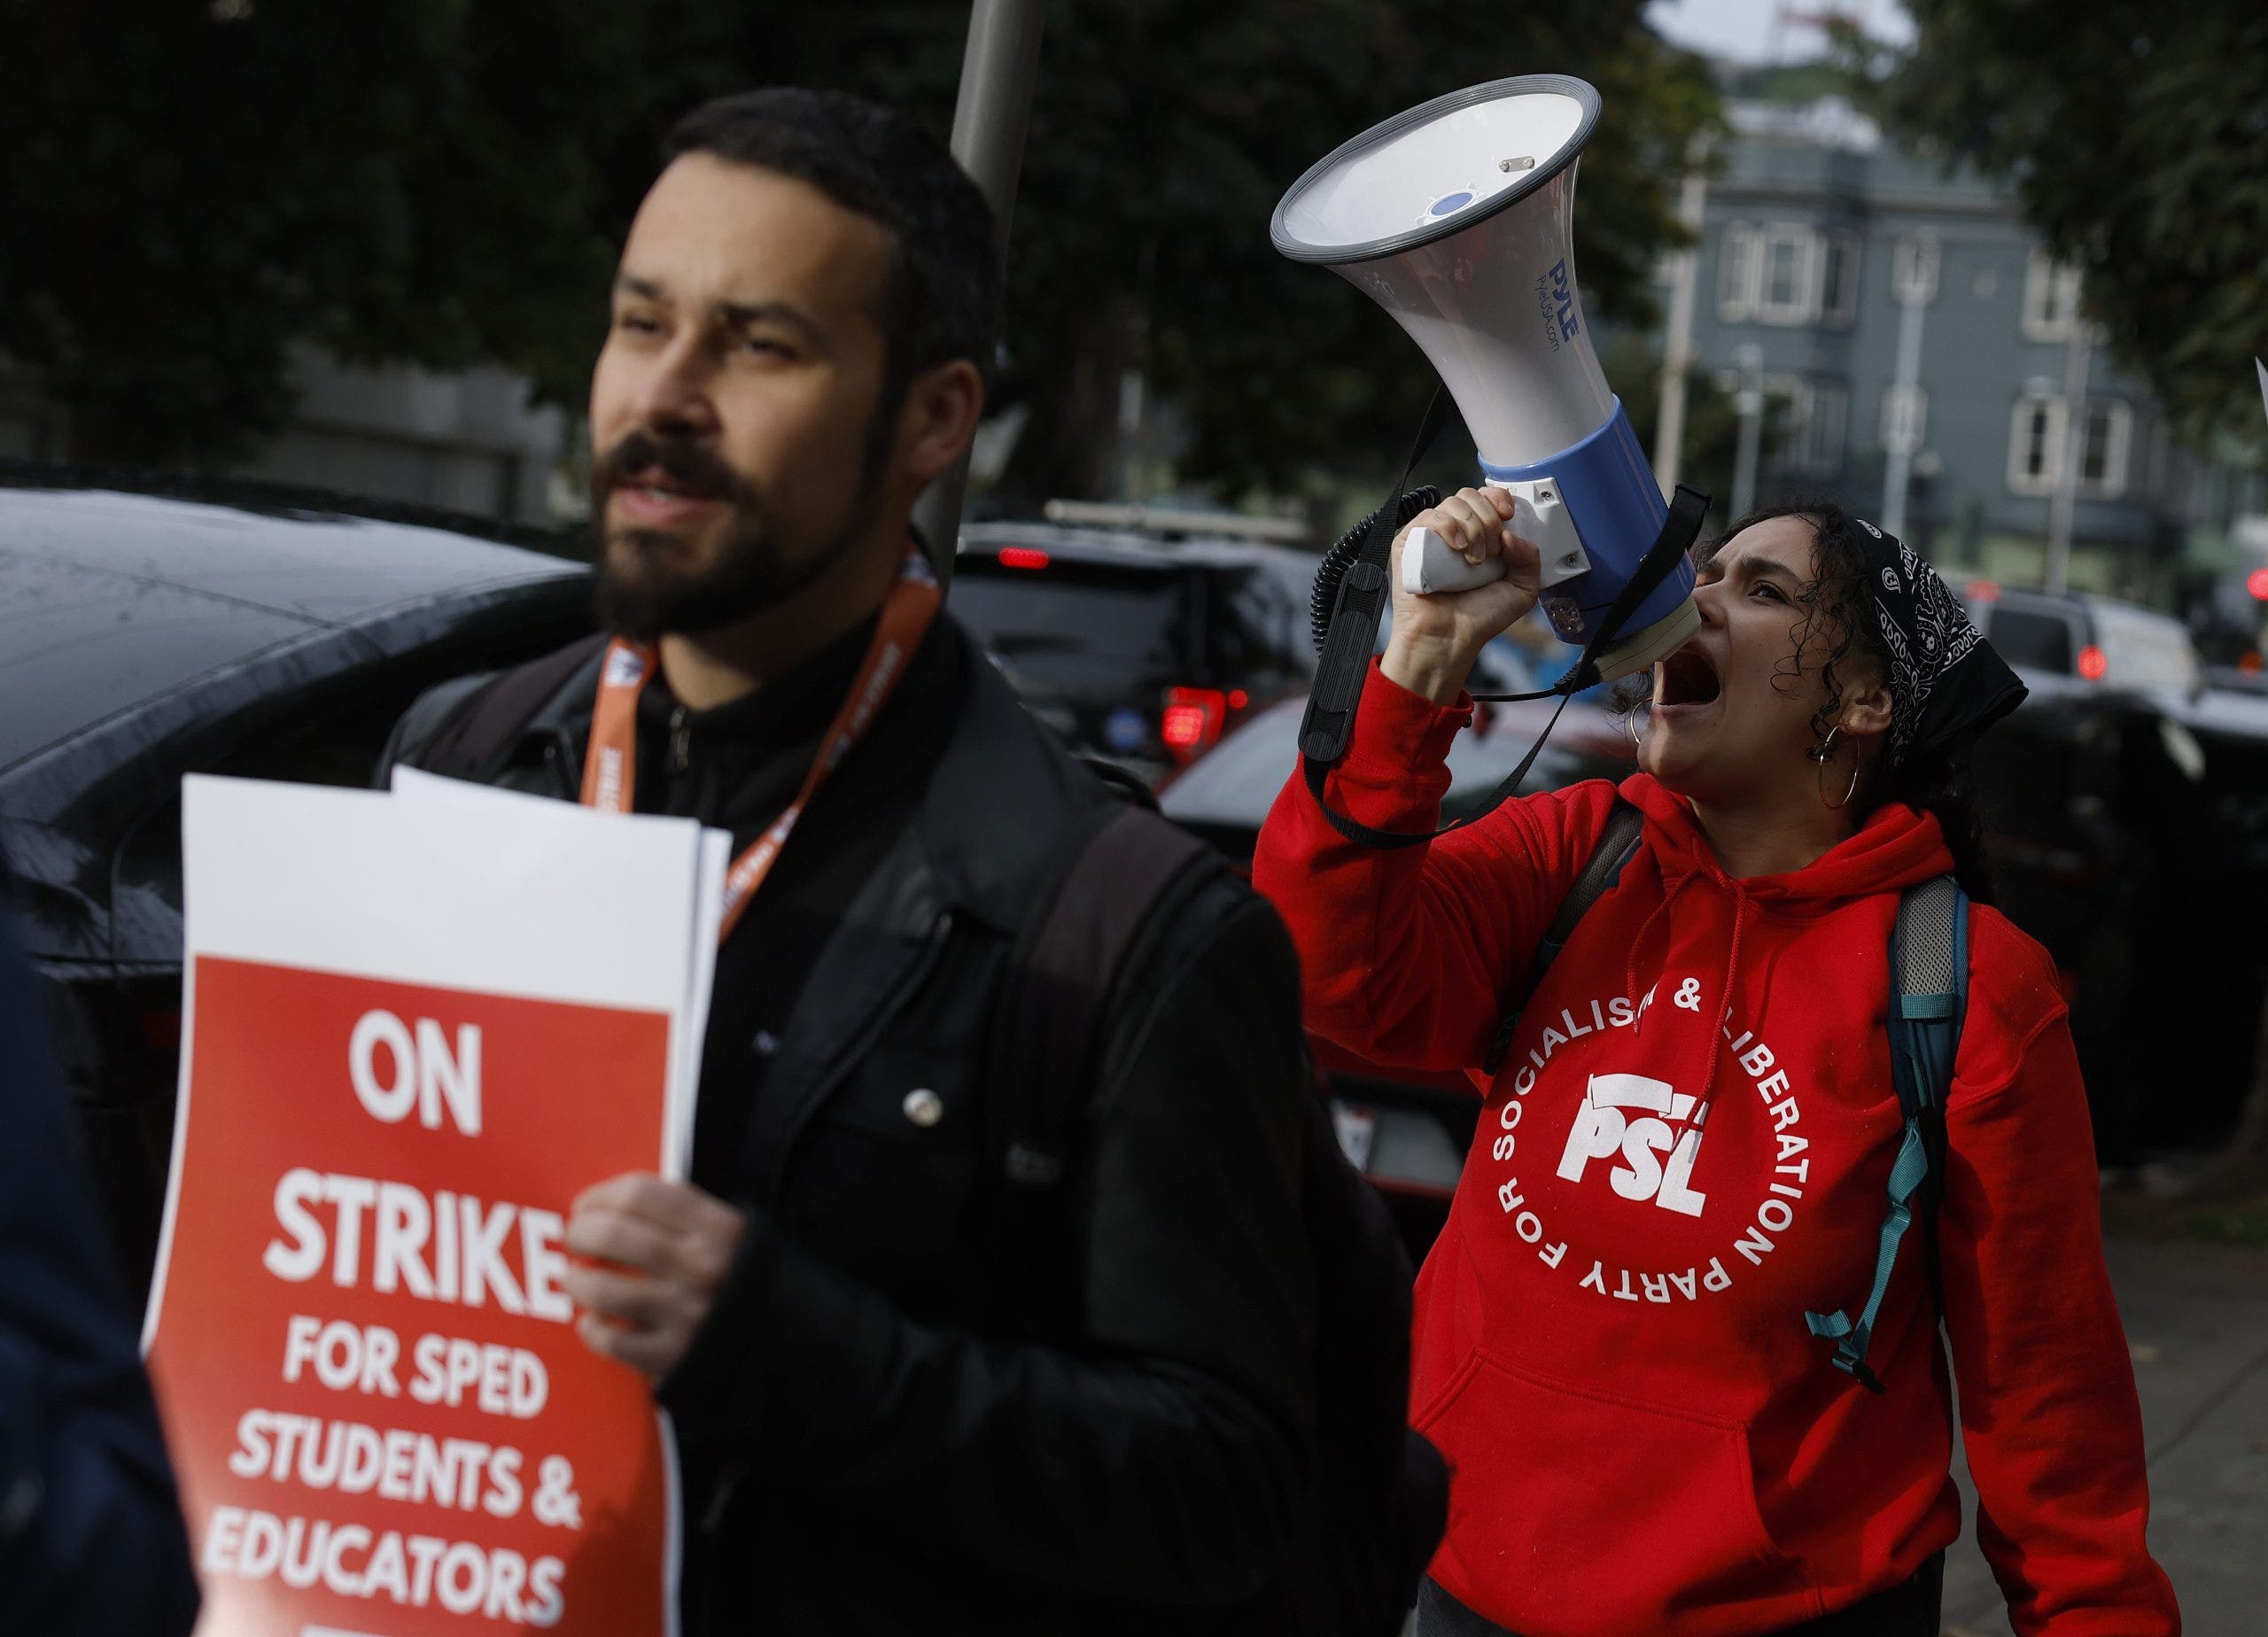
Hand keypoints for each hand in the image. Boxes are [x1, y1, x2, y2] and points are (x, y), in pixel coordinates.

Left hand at [563, 1173, 743, 1381]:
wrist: (790, 1338)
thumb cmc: (742, 1276)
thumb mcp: (729, 1232)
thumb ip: (680, 1214)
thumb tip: (607, 1207)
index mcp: (717, 1227)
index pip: (640, 1193)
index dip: (601, 1196)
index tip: (588, 1205)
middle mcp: (701, 1266)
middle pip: (614, 1235)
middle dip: (581, 1232)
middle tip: (576, 1238)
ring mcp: (686, 1313)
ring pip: (604, 1290)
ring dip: (578, 1281)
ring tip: (577, 1279)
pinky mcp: (674, 1356)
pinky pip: (613, 1341)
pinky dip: (593, 1330)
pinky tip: (594, 1322)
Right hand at [1381, 486, 1541, 705]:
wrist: (1450, 639)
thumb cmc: (1479, 618)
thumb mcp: (1522, 589)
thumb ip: (1530, 558)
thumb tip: (1511, 534)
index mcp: (1479, 535)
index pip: (1487, 497)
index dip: (1499, 498)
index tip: (1509, 515)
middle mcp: (1455, 532)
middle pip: (1471, 496)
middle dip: (1488, 518)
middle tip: (1491, 551)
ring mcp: (1430, 537)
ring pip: (1452, 503)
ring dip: (1472, 526)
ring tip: (1473, 559)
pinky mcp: (1408, 543)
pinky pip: (1428, 517)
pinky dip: (1448, 527)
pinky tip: (1459, 548)